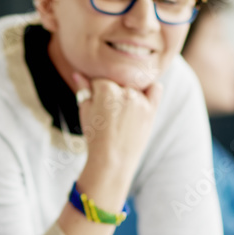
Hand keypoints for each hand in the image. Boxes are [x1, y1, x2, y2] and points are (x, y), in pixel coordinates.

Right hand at [72, 72, 161, 193]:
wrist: (112, 160)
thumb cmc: (95, 137)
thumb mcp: (85, 112)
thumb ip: (83, 90)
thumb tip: (78, 74)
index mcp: (105, 89)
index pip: (100, 78)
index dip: (96, 89)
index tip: (96, 101)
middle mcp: (124, 91)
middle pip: (117, 80)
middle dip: (112, 90)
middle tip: (108, 108)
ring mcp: (140, 100)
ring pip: (134, 83)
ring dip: (128, 91)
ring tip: (122, 110)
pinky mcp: (151, 109)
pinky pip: (155, 88)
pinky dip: (149, 89)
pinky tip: (141, 98)